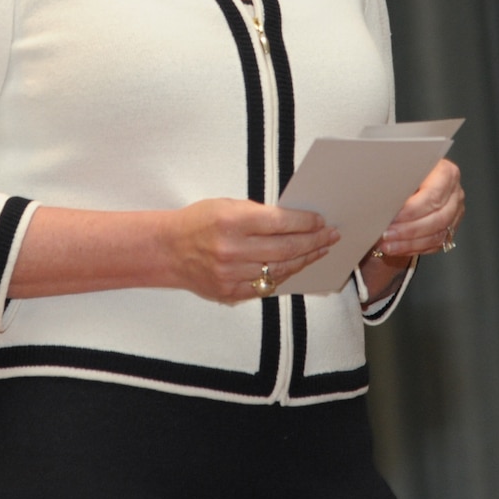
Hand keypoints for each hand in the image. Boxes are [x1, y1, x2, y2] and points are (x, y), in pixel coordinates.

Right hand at [166, 199, 339, 302]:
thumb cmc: (198, 222)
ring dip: (304, 259)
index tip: (320, 221)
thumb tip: (294, 222)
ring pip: (280, 269)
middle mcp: (233, 249)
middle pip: (286, 248)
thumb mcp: (226, 206)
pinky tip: (295, 266)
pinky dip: (284, 276)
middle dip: (314, 241)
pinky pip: (266, 286)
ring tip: (319, 250)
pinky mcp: (230, 292)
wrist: (168, 250)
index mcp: (232, 221)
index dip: (305, 222)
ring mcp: (232, 274)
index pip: (281, 222)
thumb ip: (258, 215)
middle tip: (330, 236)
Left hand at [369, 158, 464, 260]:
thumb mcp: (402, 169)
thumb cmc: (405, 171)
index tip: (391, 217)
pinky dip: (414, 248)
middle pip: (437, 218)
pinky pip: (435, 244)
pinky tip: (397, 247)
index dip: (411, 210)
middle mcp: (454, 193)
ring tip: (387, 244)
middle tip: (386, 234)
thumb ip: (398, 182)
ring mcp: (455, 212)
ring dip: (409, 242)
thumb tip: (381, 198)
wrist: (412, 177)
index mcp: (446, 173)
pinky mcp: (450, 227)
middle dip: (409, 230)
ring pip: (437, 234)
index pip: (432, 196)